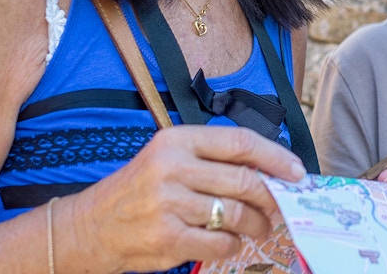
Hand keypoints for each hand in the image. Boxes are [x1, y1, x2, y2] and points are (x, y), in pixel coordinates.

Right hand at [59, 125, 305, 272]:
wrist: (89, 226)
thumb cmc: (139, 190)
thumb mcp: (169, 159)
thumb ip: (212, 160)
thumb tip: (270, 170)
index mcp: (177, 140)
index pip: (240, 142)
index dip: (275, 157)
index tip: (297, 171)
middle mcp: (172, 168)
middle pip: (244, 180)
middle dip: (272, 197)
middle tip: (281, 206)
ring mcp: (168, 204)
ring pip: (237, 213)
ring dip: (257, 224)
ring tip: (260, 227)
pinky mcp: (167, 238)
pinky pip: (220, 243)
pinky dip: (233, 245)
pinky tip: (230, 242)